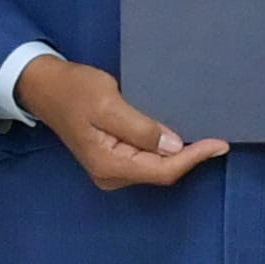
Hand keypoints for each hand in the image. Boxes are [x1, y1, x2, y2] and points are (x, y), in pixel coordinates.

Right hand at [17, 53, 229, 191]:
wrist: (44, 87)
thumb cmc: (75, 91)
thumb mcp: (108, 104)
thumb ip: (140, 128)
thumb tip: (173, 146)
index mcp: (110, 166)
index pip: (163, 170)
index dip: (194, 158)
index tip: (220, 144)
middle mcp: (112, 176)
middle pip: (162, 171)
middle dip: (190, 157)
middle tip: (217, 138)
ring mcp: (112, 170)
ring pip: (156, 166)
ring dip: (179, 153)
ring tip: (204, 135)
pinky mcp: (113, 159)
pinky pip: (147, 159)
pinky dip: (165, 149)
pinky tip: (179, 135)